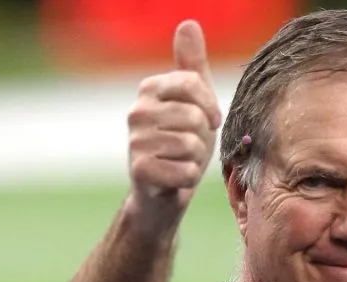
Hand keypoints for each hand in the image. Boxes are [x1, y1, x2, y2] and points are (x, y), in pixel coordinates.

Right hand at [128, 20, 221, 212]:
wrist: (162, 193)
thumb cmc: (181, 142)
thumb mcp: (193, 101)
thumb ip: (192, 65)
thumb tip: (188, 24)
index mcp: (150, 89)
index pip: (194, 83)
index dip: (210, 106)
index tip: (208, 120)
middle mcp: (137, 111)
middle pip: (195, 117)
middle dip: (202, 138)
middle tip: (190, 146)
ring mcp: (135, 141)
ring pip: (192, 146)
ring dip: (196, 160)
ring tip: (181, 161)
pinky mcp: (140, 170)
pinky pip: (186, 171)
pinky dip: (188, 178)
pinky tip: (175, 178)